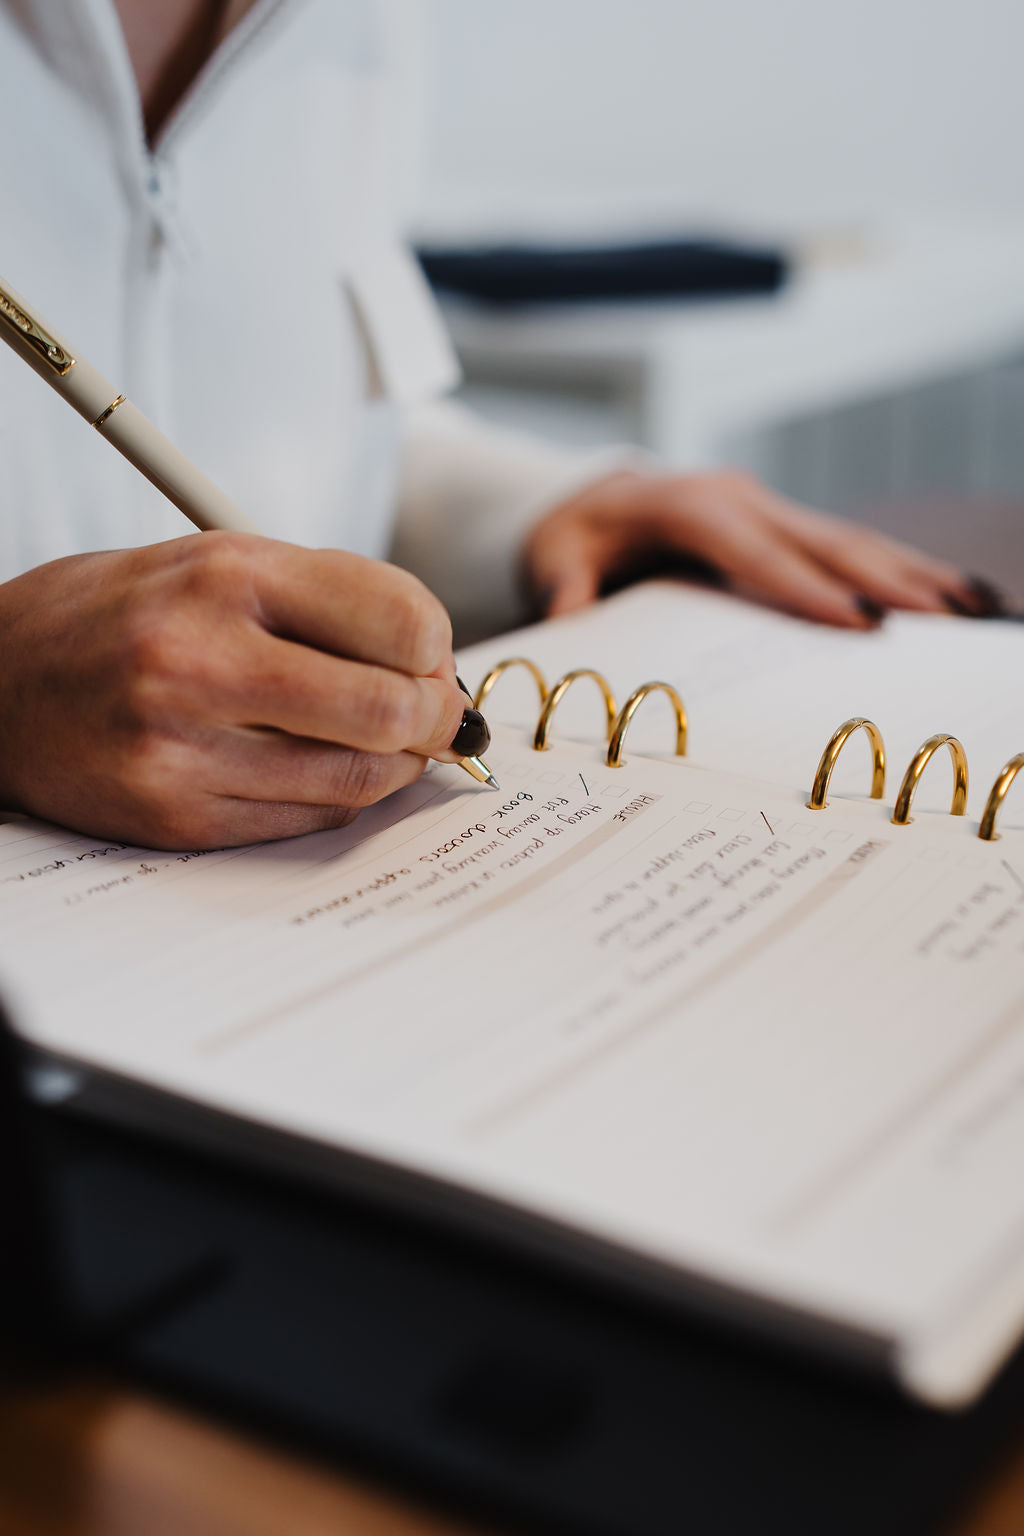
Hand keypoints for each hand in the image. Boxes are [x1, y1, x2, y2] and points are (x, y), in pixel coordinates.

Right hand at [0, 532, 482, 847]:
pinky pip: (307, 819)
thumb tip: (435, 660)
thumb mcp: (215, 563)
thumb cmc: (121, 616)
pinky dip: (339, 797)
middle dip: (435, 718)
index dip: (437, 647)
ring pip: (358, 778)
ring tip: (385, 742)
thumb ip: (327, 600)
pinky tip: (321, 768)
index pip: (398, 619)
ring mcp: (183, 748)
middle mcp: (201, 660)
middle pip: (389, 710)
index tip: (431, 657)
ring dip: (396, 765)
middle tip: (435, 715)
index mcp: (225, 575)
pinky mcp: (175, 816)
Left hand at [524, 469, 1000, 627]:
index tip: (860, 624)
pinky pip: (848, 547)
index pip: (756, 554)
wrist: (590, 496)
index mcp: (691, 507)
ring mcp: (769, 507)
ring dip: (913, 574)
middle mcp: (741, 499)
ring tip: (971, 608)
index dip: (808, 589)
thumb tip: (567, 619)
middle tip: (946, 621)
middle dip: (888, 582)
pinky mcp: (784, 522)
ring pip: (851, 540)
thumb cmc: (575, 534)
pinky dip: (901, 570)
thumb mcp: (555, 558)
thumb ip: (564, 588)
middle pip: (824, 543)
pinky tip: (948, 595)